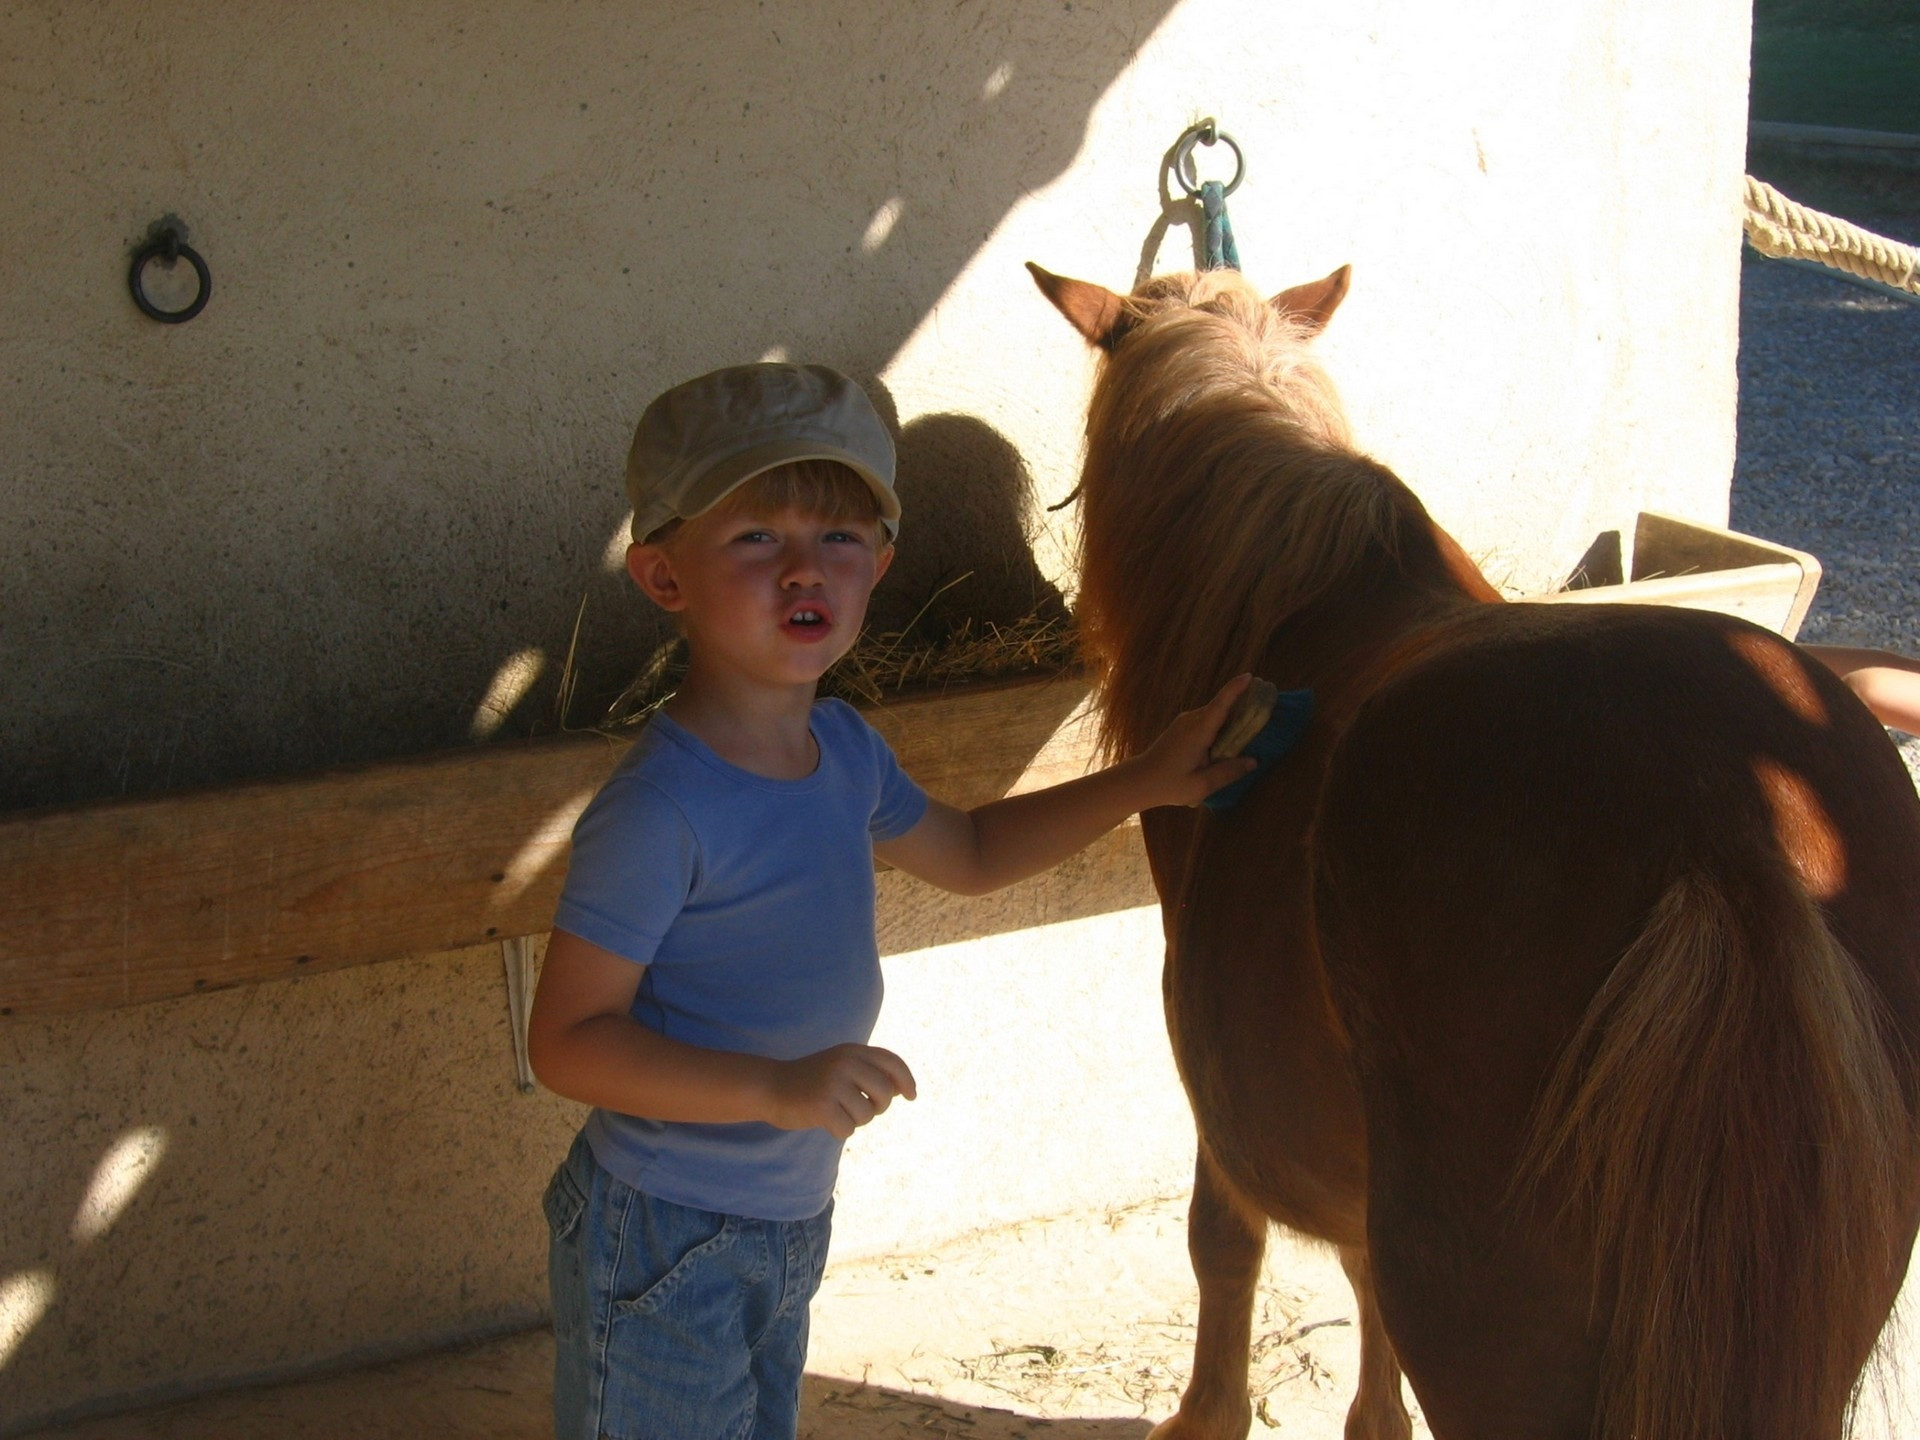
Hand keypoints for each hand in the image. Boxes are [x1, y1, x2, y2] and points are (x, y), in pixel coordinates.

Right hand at [766, 1044, 917, 1139]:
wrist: (771, 1086)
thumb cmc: (813, 1081)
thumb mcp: (841, 1065)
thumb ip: (870, 1071)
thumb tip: (902, 1089)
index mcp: (852, 1050)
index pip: (892, 1062)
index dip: (906, 1080)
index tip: (911, 1095)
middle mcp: (845, 1062)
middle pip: (885, 1093)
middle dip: (879, 1107)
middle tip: (862, 1108)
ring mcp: (833, 1083)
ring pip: (867, 1114)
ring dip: (856, 1120)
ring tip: (837, 1111)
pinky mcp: (822, 1105)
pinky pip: (848, 1128)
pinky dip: (840, 1130)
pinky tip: (825, 1120)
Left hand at [1129, 674, 1261, 808]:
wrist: (1139, 781)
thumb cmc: (1168, 784)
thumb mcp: (1202, 785)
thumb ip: (1228, 772)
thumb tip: (1253, 761)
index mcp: (1198, 731)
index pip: (1220, 704)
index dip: (1235, 689)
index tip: (1250, 677)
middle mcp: (1192, 720)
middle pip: (1222, 708)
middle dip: (1243, 706)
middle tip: (1266, 708)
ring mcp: (1185, 722)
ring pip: (1215, 715)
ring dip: (1232, 720)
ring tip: (1253, 728)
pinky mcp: (1182, 728)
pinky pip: (1207, 721)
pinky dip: (1221, 727)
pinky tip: (1230, 741)